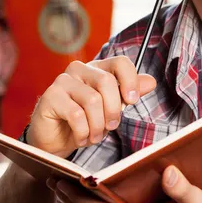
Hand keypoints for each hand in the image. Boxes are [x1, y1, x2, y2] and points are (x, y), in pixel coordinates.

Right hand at [26, 56, 155, 157]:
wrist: (55, 140)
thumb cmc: (84, 121)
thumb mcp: (111, 109)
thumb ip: (129, 94)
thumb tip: (151, 81)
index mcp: (97, 69)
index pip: (120, 62)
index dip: (130, 81)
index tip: (132, 101)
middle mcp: (79, 69)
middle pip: (107, 82)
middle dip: (113, 110)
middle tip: (110, 127)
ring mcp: (63, 81)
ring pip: (92, 101)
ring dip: (97, 126)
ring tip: (94, 136)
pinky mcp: (51, 96)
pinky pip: (76, 115)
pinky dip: (83, 132)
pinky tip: (80, 137)